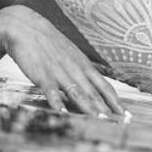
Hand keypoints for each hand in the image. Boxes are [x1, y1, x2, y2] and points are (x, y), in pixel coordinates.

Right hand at [0, 6, 123, 116]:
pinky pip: (51, 91)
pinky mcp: (42, 74)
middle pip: (94, 92)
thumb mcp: (71, 55)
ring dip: (89, 108)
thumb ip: (82, 71)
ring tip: (100, 120)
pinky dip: (57, 102)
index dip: (116, 101)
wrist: (25, 28)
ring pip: (77, 93)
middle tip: (119, 123)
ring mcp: (59, 72)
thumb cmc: (50, 44)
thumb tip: (96, 86)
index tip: (126, 115)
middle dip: (107, 109)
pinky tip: (62, 113)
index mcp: (84, 65)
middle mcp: (75, 69)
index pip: (104, 86)